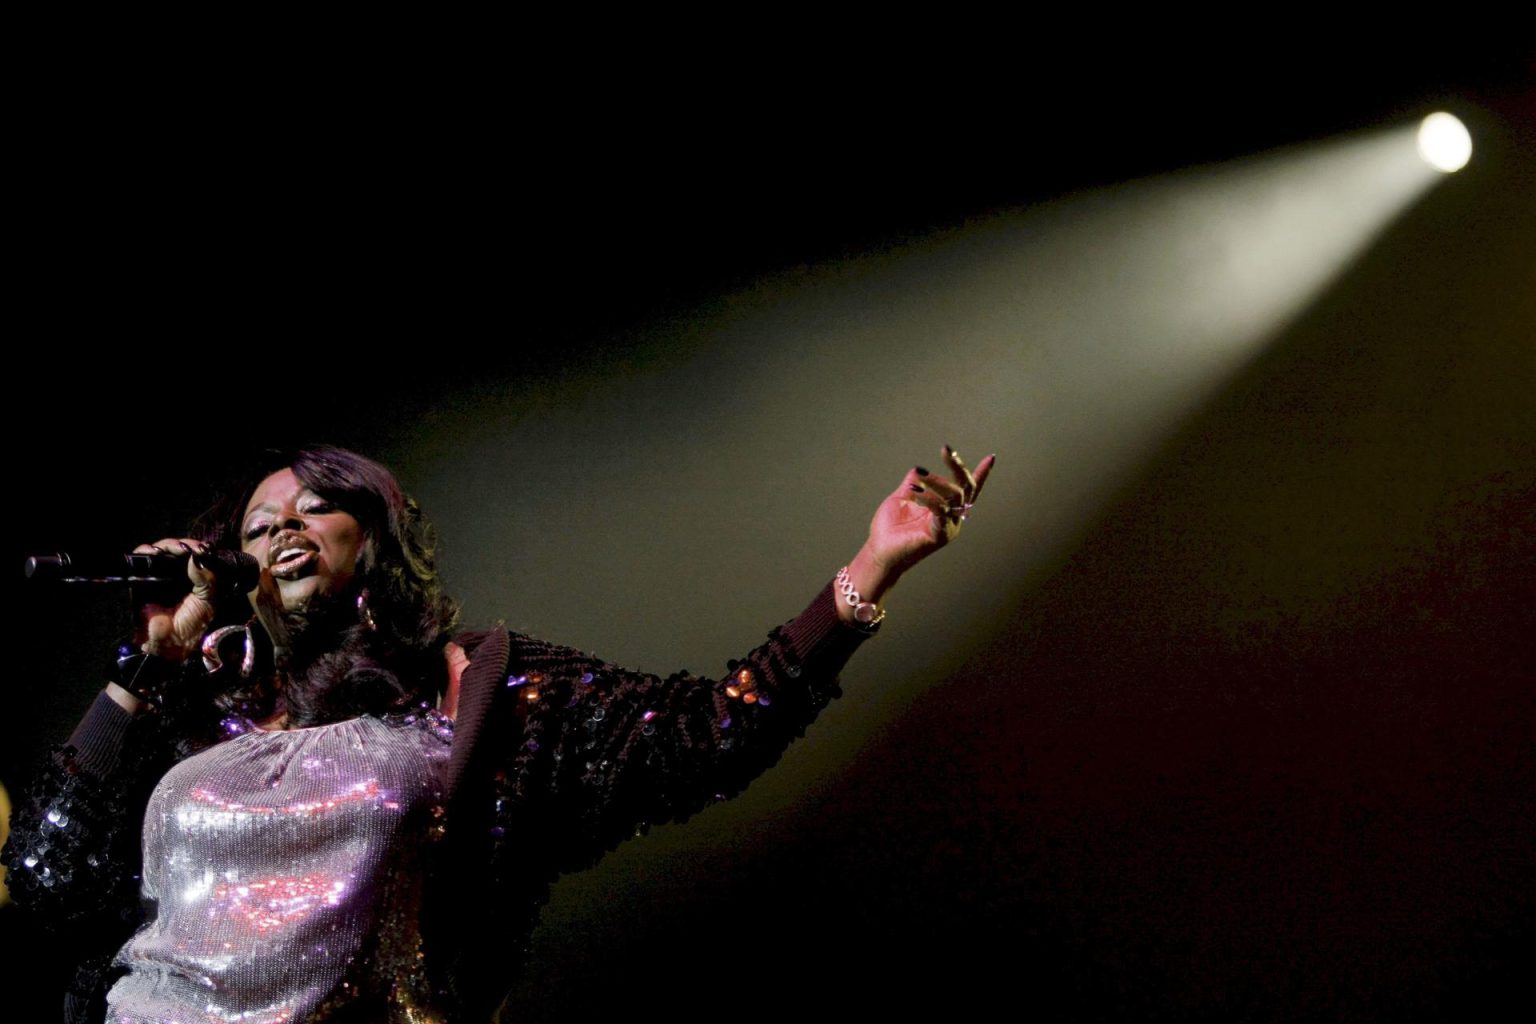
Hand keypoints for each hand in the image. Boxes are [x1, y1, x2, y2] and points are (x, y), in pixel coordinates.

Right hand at [130, 537, 219, 663]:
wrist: (168, 643)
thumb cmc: (192, 624)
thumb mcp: (208, 600)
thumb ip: (207, 579)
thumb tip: (196, 557)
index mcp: (195, 578)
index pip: (196, 555)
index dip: (198, 548)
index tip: (202, 548)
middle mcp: (176, 575)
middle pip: (178, 550)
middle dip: (183, 545)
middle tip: (187, 548)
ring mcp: (158, 576)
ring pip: (160, 551)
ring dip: (167, 545)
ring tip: (175, 549)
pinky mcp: (141, 580)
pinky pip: (141, 560)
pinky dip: (146, 552)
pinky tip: (156, 552)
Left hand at [837, 446, 994, 622]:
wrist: (879, 552)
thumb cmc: (890, 529)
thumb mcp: (902, 499)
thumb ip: (913, 484)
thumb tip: (918, 468)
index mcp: (946, 508)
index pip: (967, 489)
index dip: (981, 474)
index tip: (991, 457)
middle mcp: (952, 517)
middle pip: (965, 488)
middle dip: (958, 466)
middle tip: (946, 450)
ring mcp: (948, 527)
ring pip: (954, 496)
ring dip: (937, 481)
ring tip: (920, 475)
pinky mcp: (940, 536)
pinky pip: (941, 512)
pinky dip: (930, 499)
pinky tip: (916, 493)